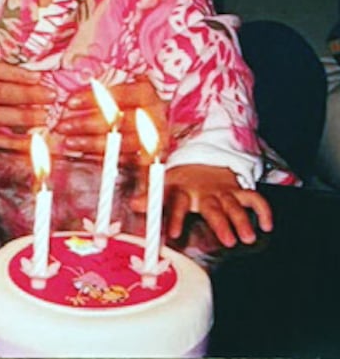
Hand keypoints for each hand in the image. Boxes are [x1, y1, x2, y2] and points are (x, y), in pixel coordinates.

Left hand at [52, 78, 167, 159]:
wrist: (157, 121)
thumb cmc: (133, 100)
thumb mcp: (122, 86)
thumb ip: (102, 88)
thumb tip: (73, 80)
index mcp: (145, 93)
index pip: (117, 94)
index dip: (92, 99)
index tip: (70, 103)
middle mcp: (152, 115)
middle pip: (117, 121)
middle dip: (86, 124)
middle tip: (63, 126)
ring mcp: (153, 138)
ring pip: (120, 142)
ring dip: (91, 143)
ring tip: (68, 142)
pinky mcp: (150, 157)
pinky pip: (124, 160)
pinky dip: (103, 157)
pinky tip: (84, 154)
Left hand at [133, 164, 273, 247]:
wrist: (203, 159)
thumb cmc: (182, 180)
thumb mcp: (165, 185)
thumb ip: (151, 197)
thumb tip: (133, 204)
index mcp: (183, 190)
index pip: (177, 202)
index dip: (175, 217)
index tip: (174, 234)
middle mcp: (204, 191)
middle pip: (213, 207)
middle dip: (221, 223)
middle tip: (228, 241)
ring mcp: (223, 191)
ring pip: (235, 205)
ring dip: (242, 220)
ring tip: (248, 237)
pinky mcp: (239, 191)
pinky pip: (255, 199)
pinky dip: (263, 210)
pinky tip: (267, 225)